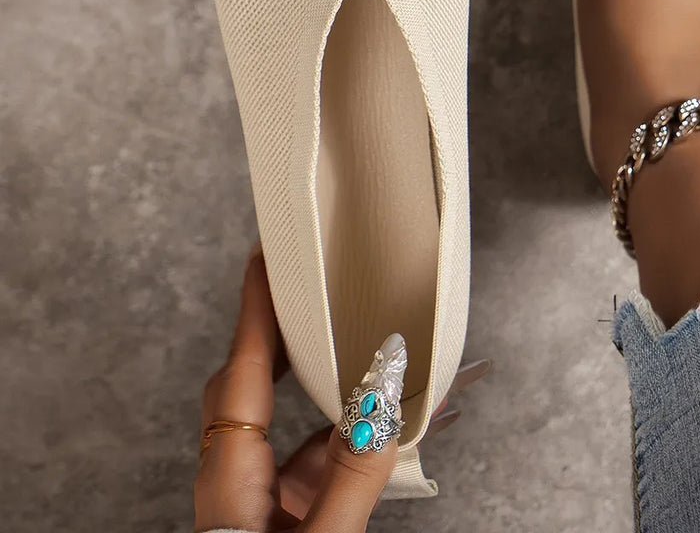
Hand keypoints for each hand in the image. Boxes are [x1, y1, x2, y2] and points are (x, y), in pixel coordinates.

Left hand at [194, 248, 489, 531]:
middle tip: (315, 285)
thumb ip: (353, 480)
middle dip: (292, 333)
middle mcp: (241, 486)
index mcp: (231, 487)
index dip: (254, 312)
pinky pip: (325, 459)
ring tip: (384, 349)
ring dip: (344, 388)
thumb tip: (384, 407)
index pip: (241, 377)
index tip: (265, 259)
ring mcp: (266, 504)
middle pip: (258, 386)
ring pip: (300, 424)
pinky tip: (401, 422)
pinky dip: (361, 436)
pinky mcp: (291, 519)